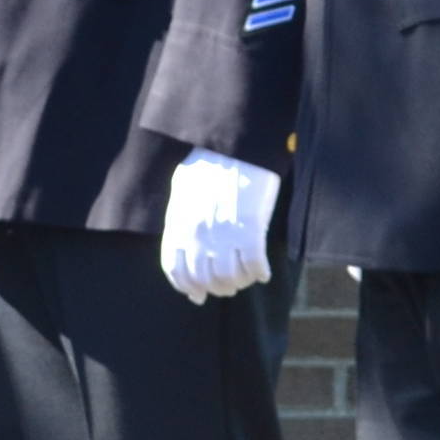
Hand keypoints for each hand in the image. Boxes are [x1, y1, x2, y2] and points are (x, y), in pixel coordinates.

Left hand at [159, 151, 280, 303]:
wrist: (234, 144)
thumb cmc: (209, 162)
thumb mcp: (183, 189)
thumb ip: (180, 218)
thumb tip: (183, 244)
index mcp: (179, 225)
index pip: (176, 270)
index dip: (187, 287)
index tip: (198, 295)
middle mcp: (198, 235)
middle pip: (205, 280)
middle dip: (217, 288)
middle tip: (229, 286)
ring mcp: (224, 234)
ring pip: (230, 279)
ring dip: (239, 283)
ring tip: (246, 278)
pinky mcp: (251, 229)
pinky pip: (255, 265)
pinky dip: (259, 273)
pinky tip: (263, 273)